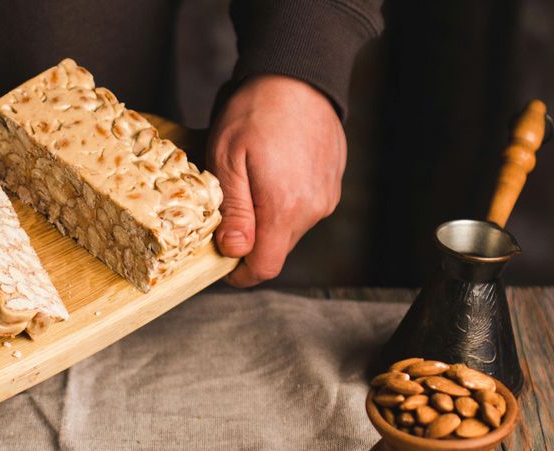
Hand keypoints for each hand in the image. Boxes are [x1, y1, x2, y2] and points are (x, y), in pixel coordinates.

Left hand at [207, 74, 346, 286]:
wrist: (298, 74)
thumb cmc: (256, 111)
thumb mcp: (228, 159)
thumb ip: (234, 211)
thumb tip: (235, 252)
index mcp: (286, 208)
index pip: (265, 267)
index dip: (239, 272)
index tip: (220, 261)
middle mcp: (314, 209)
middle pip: (276, 249)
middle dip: (249, 240)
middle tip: (226, 210)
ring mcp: (327, 196)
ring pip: (290, 228)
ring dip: (267, 218)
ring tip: (249, 182)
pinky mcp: (332, 183)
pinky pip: (304, 207)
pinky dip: (284, 200)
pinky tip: (271, 171)